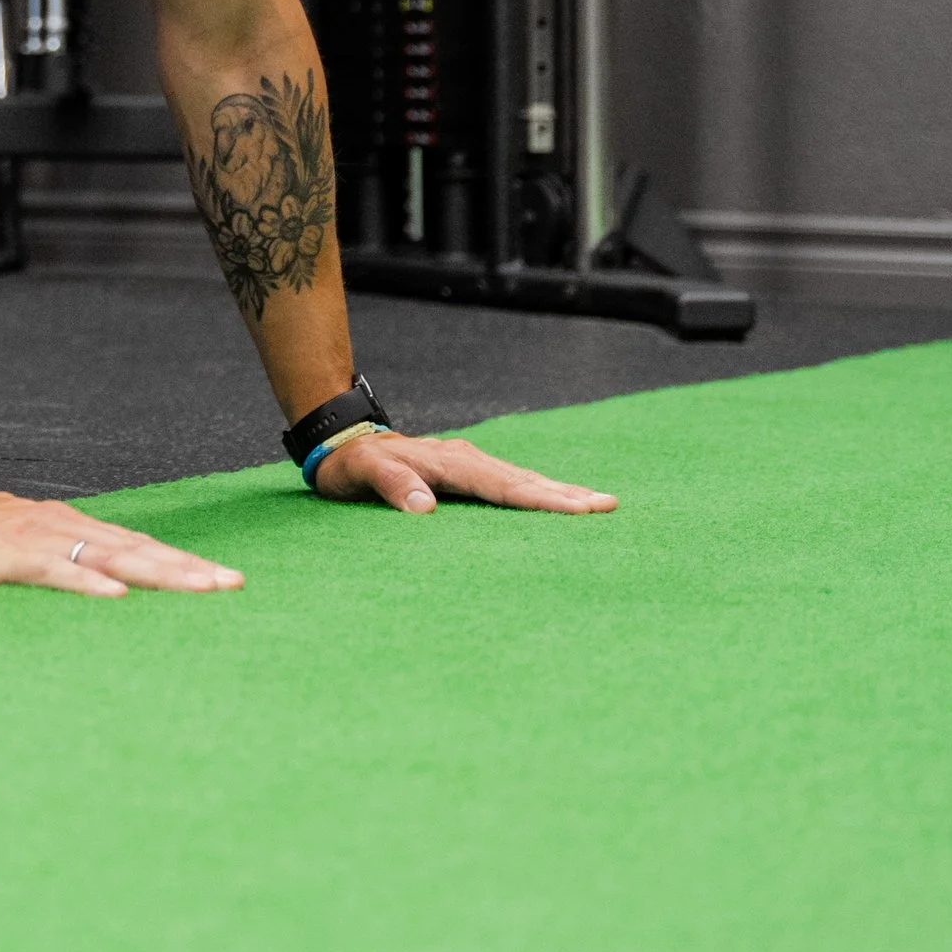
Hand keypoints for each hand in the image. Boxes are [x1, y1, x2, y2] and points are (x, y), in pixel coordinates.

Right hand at [0, 489, 243, 596]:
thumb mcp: (22, 547)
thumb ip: (61, 560)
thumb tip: (102, 580)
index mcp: (68, 528)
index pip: (137, 548)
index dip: (181, 564)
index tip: (223, 579)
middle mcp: (62, 529)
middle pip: (137, 551)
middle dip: (188, 569)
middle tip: (234, 584)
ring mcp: (37, 542)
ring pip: (110, 559)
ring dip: (158, 574)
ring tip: (200, 588)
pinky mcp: (8, 558)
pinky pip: (55, 573)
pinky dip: (88, 585)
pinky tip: (117, 597)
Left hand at [308, 425, 615, 514]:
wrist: (342, 442)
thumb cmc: (351, 464)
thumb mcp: (360, 473)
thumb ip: (391, 486)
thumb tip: (425, 508)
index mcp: (449, 463)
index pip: (504, 487)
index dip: (542, 500)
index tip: (580, 510)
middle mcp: (467, 459)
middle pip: (525, 480)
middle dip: (567, 494)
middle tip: (609, 506)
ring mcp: (469, 462)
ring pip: (523, 478)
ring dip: (560, 491)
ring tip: (599, 503)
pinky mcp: (467, 469)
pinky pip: (510, 482)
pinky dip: (538, 490)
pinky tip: (557, 499)